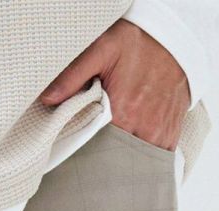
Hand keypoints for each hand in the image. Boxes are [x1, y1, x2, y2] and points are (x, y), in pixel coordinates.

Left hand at [39, 19, 190, 151]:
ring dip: (123, 164)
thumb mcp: (101, 49)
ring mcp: (159, 133)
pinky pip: (156, 160)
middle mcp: (143, 127)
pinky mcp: (171, 134)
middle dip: (103, 163)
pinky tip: (130, 157)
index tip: (76, 157)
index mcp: (123, 112)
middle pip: (116, 160)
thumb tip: (48, 99)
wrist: (171, 38)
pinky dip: (142, 162)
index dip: (86, 154)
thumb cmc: (135, 42)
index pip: (98, 149)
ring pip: (136, 164)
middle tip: (91, 162)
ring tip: (110, 162)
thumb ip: (73, 76)